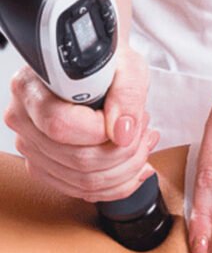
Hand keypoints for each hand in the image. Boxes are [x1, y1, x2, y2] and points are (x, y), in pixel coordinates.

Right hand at [3, 46, 159, 201]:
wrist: (99, 68)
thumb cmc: (108, 62)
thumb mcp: (126, 66)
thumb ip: (127, 95)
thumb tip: (123, 133)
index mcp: (31, 88)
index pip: (63, 126)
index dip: (104, 131)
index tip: (129, 119)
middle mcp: (25, 120)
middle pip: (77, 160)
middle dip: (126, 153)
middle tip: (145, 131)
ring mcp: (33, 147)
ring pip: (83, 182)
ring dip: (126, 170)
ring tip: (143, 145)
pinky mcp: (46, 166)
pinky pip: (82, 191)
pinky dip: (117, 184)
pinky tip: (135, 165)